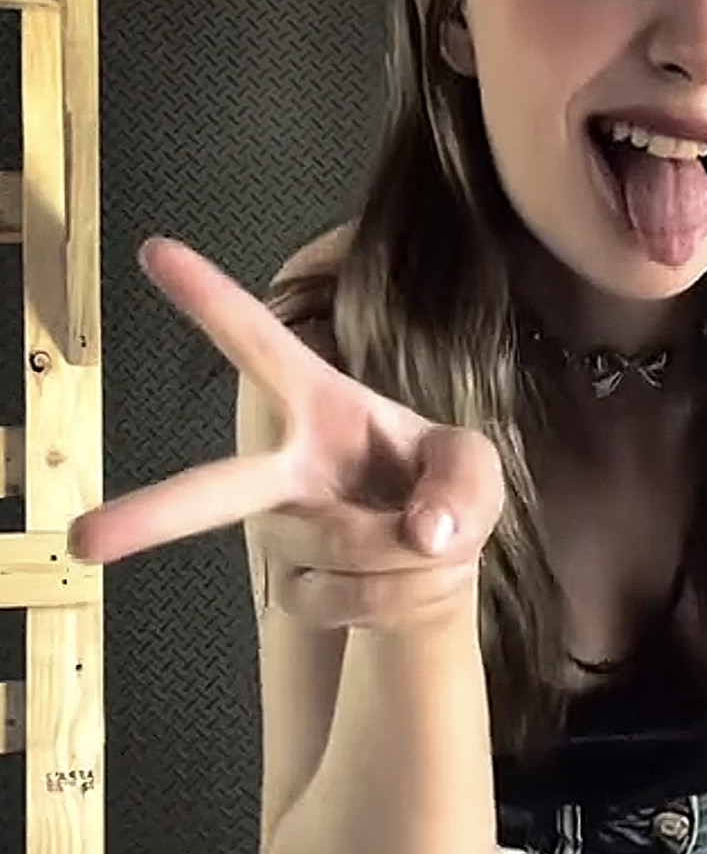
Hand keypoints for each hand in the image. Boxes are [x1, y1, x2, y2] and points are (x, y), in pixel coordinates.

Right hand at [67, 239, 505, 629]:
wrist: (439, 562)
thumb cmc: (440, 486)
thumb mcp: (473, 463)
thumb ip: (465, 481)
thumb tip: (424, 532)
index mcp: (317, 403)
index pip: (258, 344)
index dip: (210, 298)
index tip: (155, 250)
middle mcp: (282, 468)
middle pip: (215, 492)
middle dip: (152, 516)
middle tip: (85, 541)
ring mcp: (284, 534)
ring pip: (340, 550)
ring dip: (405, 557)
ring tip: (426, 540)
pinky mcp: (296, 591)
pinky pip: (349, 603)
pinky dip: (399, 598)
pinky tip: (406, 581)